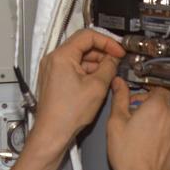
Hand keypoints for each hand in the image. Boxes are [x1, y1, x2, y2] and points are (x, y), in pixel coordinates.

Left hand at [31, 29, 124, 147]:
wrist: (52, 133)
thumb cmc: (68, 114)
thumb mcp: (97, 87)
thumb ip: (109, 67)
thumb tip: (113, 59)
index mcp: (61, 56)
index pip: (88, 36)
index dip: (107, 42)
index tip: (118, 51)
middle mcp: (53, 59)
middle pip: (82, 45)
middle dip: (102, 52)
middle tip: (116, 62)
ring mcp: (51, 69)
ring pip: (78, 57)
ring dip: (95, 63)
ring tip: (108, 74)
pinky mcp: (53, 79)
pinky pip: (72, 68)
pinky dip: (86, 71)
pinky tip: (97, 82)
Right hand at [106, 80, 169, 169]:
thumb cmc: (128, 154)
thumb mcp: (116, 122)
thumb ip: (120, 98)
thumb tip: (119, 83)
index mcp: (157, 106)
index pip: (160, 86)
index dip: (148, 91)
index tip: (140, 98)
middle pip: (164, 102)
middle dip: (150, 107)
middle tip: (135, 118)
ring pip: (169, 117)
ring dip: (158, 120)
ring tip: (142, 133)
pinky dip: (165, 134)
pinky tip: (151, 143)